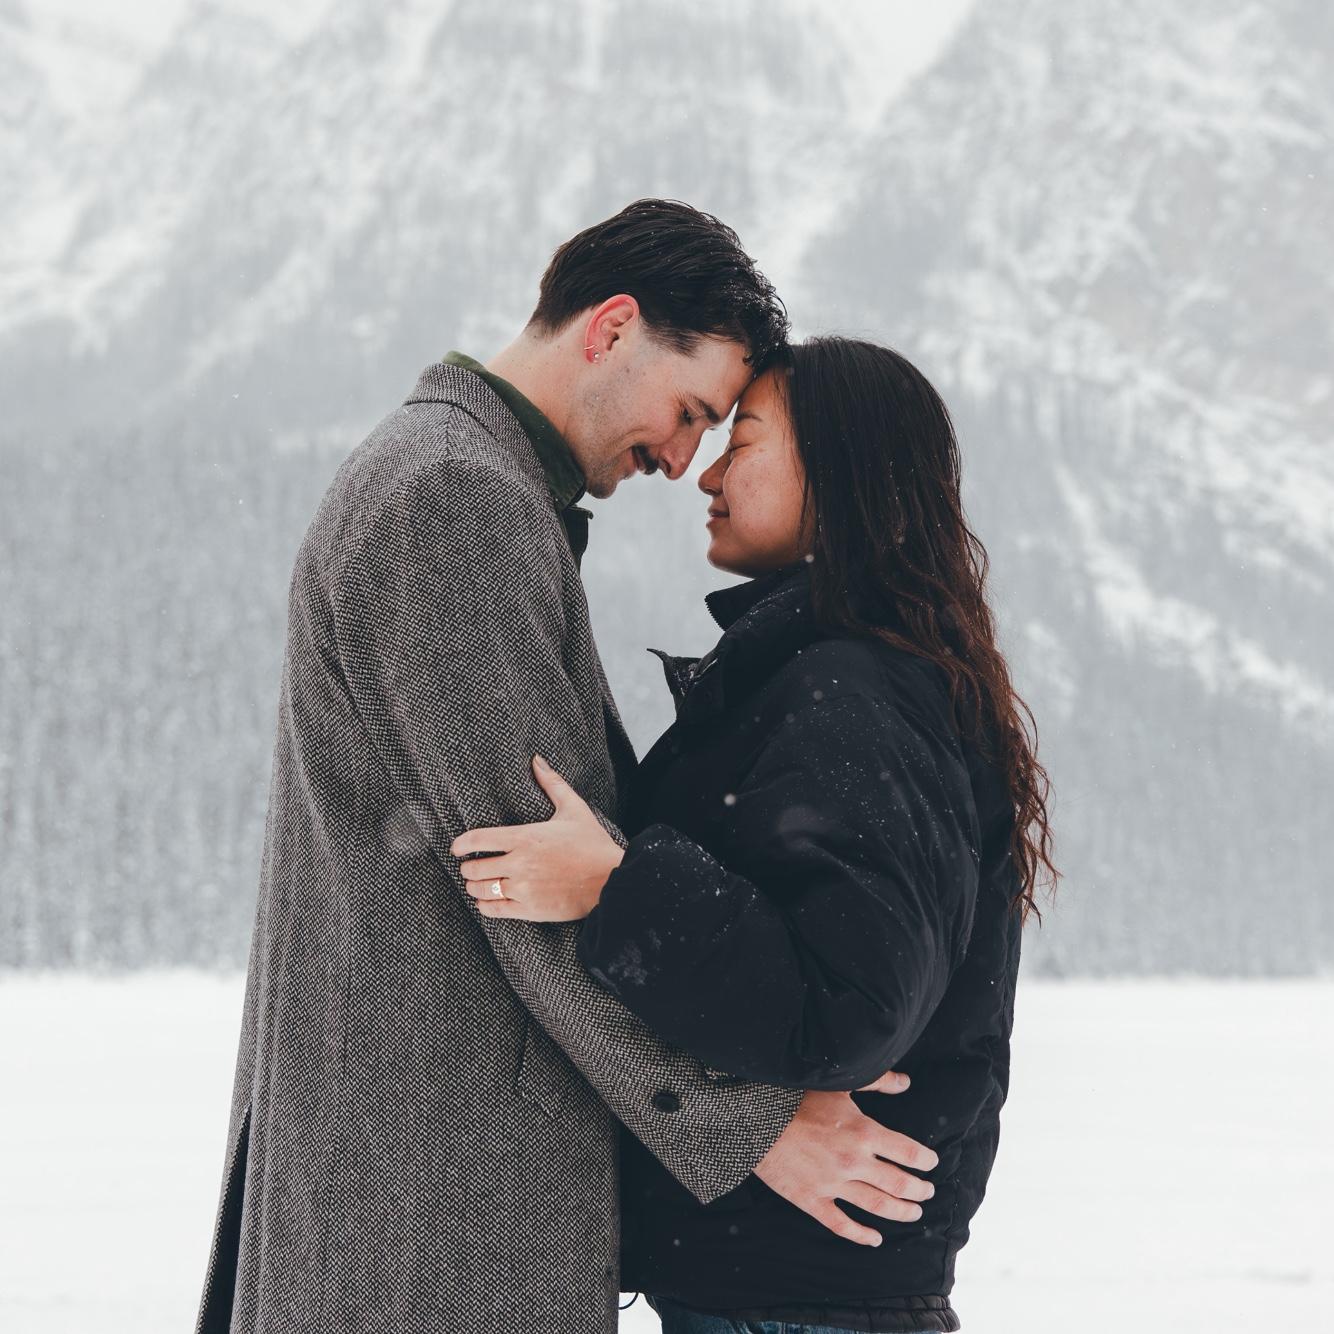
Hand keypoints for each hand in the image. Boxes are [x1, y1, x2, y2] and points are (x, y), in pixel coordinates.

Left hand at [449, 756, 624, 921]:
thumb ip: (552, 784)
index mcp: (525, 837)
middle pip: (474, 869)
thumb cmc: (593, 844)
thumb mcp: (574, 809)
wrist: (611, 881)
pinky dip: (485, 905)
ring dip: (474, 887)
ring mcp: (523, 888)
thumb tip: (536, 760)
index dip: (460, 844)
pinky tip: (488, 900)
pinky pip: (494, 910)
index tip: (457, 848)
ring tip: (477, 884)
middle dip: (468, 868)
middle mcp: (519, 863)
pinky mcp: (529, 910)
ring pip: (480, 890)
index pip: (478, 840)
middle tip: (470, 866)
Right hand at [752, 1070, 938, 1245]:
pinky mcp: (811, 1200)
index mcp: (863, 1132)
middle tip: (927, 1191)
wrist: (755, 1117)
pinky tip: (875, 1238)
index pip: (908, 1153)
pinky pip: (841, 1224)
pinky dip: (862, 1235)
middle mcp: (853, 1161)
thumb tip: (905, 1082)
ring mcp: (833, 1184)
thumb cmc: (797, 1097)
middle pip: (899, 1184)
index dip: (925, 1160)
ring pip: (878, 1206)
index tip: (931, 1162)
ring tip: (914, 1212)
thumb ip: (877, 1082)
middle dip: (919, 1190)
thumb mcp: (840, 1085)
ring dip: (901, 1212)